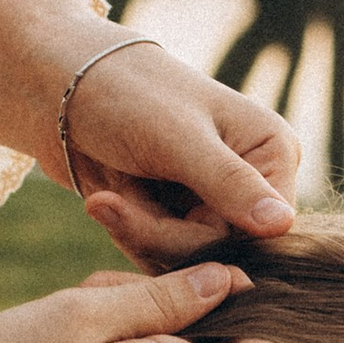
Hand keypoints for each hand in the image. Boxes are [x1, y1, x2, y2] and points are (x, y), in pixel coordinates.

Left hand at [62, 43, 300, 265]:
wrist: (60, 84)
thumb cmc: (126, 93)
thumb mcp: (179, 138)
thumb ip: (230, 183)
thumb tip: (283, 226)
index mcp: (271, 150)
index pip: (261, 231)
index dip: (208, 241)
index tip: (152, 227)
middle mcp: (250, 179)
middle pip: (220, 249)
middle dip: (161, 236)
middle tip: (108, 205)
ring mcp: (211, 199)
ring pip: (187, 258)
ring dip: (139, 234)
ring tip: (104, 197)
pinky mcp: (175, 213)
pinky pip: (161, 253)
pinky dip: (129, 233)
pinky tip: (104, 200)